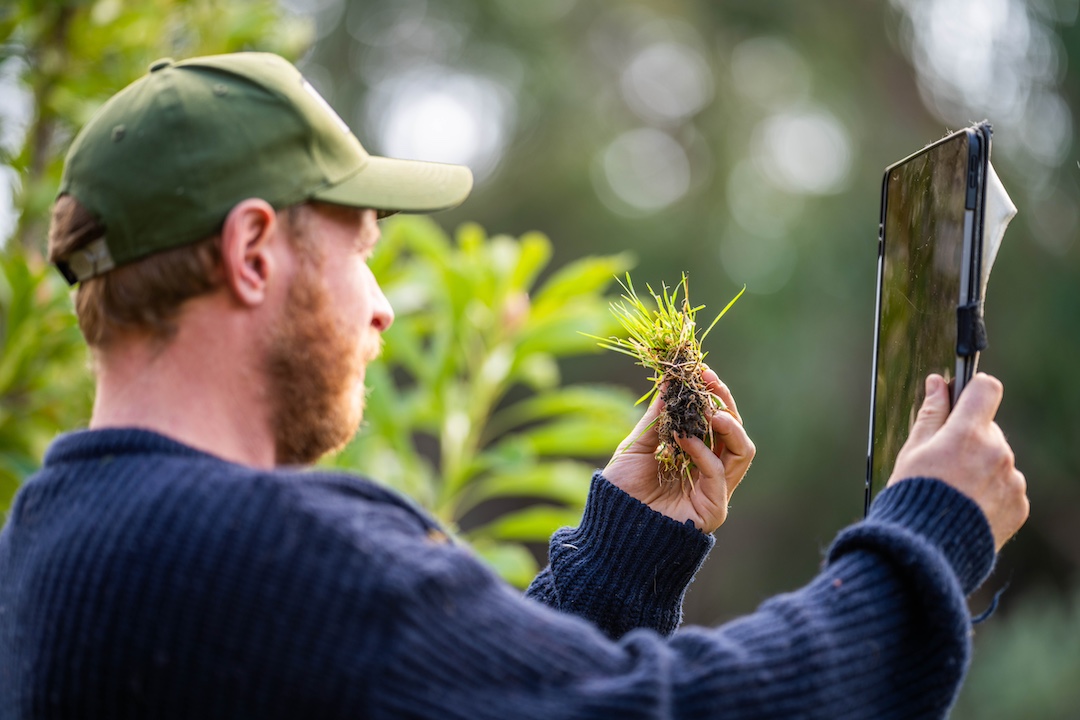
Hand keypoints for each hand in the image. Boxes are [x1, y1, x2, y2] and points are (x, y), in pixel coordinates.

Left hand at [603, 368, 754, 532]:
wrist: (611, 525)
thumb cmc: (622, 488)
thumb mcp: (639, 443)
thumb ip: (658, 416)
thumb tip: (670, 380)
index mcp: (696, 453)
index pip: (717, 420)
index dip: (713, 394)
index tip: (702, 371)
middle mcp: (711, 470)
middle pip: (736, 432)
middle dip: (725, 403)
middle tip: (710, 382)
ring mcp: (715, 490)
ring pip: (743, 451)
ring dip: (729, 426)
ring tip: (710, 411)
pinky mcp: (713, 508)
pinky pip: (719, 474)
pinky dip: (704, 453)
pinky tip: (684, 440)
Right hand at [888, 373, 1028, 551]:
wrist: (929, 551)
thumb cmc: (913, 497)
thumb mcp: (913, 451)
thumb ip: (931, 413)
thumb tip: (937, 384)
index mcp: (968, 434)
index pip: (985, 389)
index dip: (971, 390)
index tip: (959, 399)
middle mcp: (997, 453)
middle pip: (987, 428)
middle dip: (968, 436)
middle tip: (942, 462)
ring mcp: (1012, 480)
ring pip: (997, 457)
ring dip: (980, 465)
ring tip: (954, 491)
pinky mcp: (1020, 505)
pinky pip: (1006, 485)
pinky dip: (990, 490)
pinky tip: (968, 506)